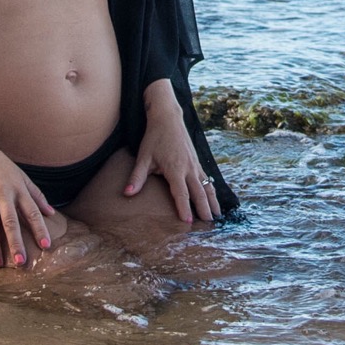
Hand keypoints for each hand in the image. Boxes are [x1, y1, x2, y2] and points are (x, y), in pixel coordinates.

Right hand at [0, 127, 63, 266]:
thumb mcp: (21, 176)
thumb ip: (36, 195)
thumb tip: (51, 213)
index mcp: (18, 189)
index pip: (32, 211)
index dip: (39, 229)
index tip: (46, 245)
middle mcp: (2, 193)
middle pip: (10, 221)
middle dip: (16, 242)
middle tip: (21, 262)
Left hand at [125, 81, 221, 224]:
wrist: (168, 118)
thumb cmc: (154, 138)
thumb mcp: (143, 157)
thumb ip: (137, 177)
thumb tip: (127, 193)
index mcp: (175, 169)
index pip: (181, 193)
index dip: (184, 208)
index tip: (188, 222)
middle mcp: (189, 168)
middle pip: (199, 193)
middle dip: (204, 209)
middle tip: (209, 226)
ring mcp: (195, 164)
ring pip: (207, 186)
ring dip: (213, 201)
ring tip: (218, 216)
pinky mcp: (198, 162)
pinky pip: (208, 179)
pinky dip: (212, 190)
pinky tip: (215, 199)